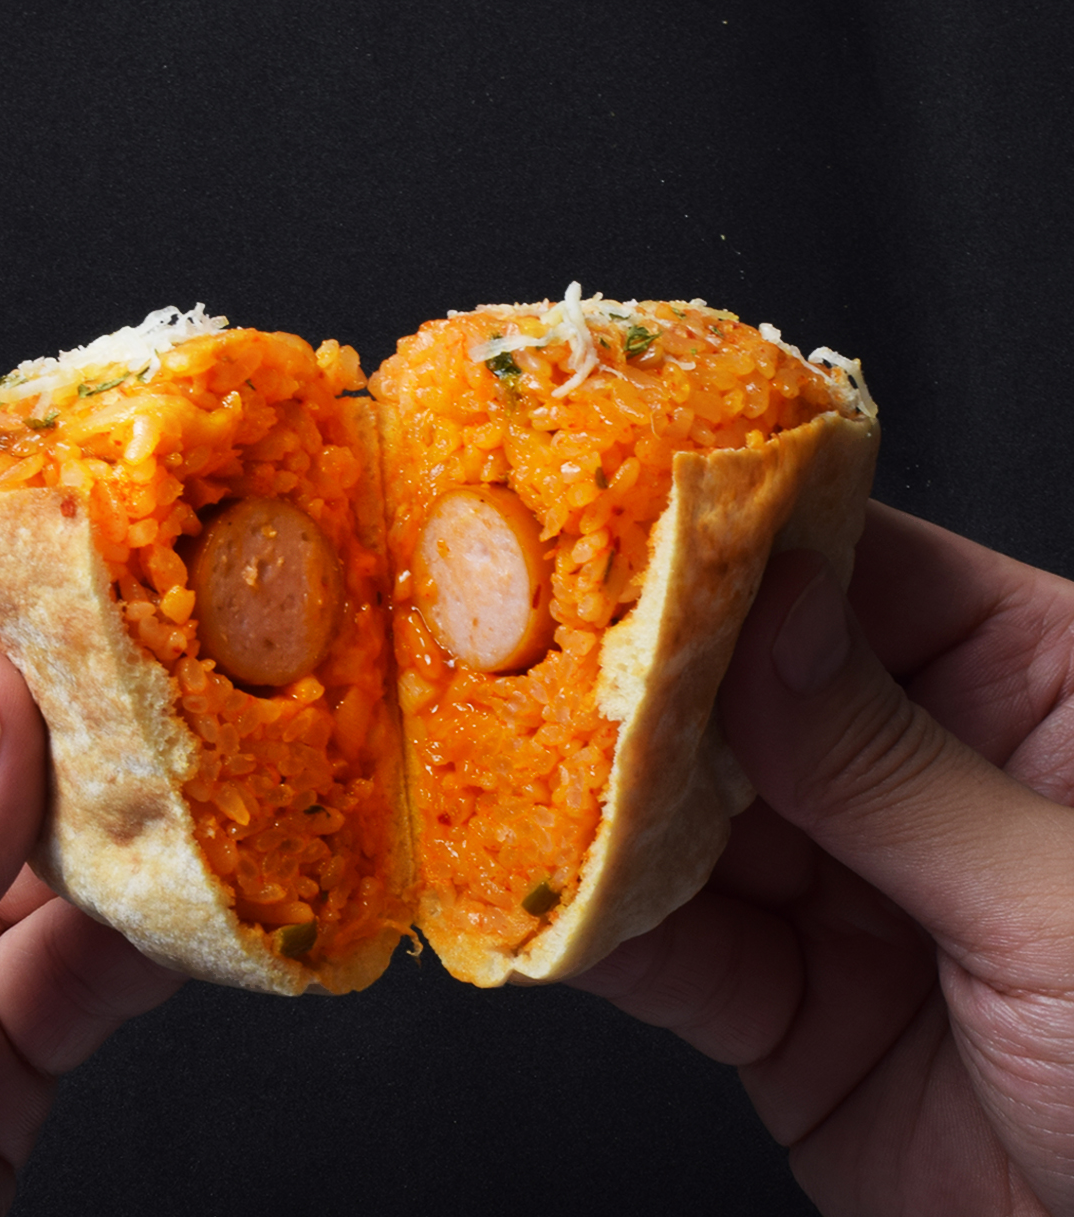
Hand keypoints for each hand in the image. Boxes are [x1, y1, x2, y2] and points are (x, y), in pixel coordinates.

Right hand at [571, 501, 1073, 1214]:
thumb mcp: (1060, 905)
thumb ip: (894, 768)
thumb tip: (771, 628)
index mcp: (1034, 698)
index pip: (871, 578)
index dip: (751, 545)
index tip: (637, 520)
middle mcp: (928, 776)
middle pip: (756, 694)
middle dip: (646, 676)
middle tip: (537, 640)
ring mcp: (852, 893)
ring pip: (699, 824)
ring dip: (607, 807)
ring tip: (510, 762)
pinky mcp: (795, 1009)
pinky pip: (683, 956)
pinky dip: (611, 934)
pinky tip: (547, 901)